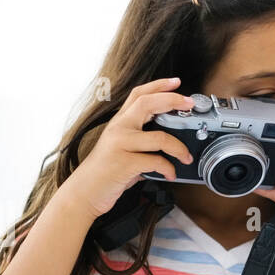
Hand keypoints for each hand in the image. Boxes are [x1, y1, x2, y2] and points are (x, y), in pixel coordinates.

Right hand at [62, 77, 195, 219]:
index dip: (159, 85)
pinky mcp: (124, 163)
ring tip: (186, 157)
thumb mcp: (122, 149)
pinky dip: (168, 169)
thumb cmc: (107, 172)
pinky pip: (156, 161)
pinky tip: (170, 175)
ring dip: (179, 148)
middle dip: (172, 100)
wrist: (85, 192)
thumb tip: (168, 142)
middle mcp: (119, 128)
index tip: (176, 82)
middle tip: (190, 104)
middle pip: (147, 103)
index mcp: (120, 122)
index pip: (138, 94)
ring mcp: (120, 144)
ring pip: (159, 137)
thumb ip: (141, 142)